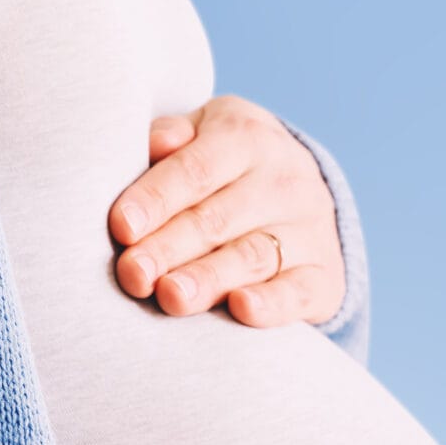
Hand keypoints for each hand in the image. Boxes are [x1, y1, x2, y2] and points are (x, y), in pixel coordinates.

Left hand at [108, 95, 347, 327]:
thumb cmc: (227, 168)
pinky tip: (242, 309)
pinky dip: (272, 304)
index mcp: (246, 137)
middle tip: (133, 274)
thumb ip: (171, 139)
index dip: (157, 198)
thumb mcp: (203, 135)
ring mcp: (308, 229)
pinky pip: (298, 292)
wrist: (304, 197)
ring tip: (171, 297)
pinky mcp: (324, 276)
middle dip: (169, 248)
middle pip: (217, 219)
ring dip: (209, 278)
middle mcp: (283, 179)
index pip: (196, 169)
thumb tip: (152, 145)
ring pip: (253, 256)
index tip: (121, 227)